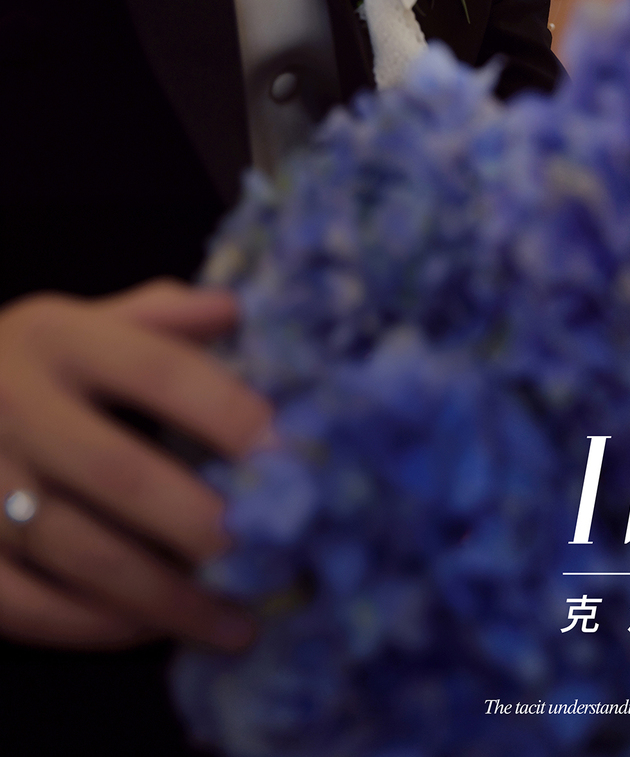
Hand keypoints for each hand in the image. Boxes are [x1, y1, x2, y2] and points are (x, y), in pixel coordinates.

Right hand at [0, 278, 270, 650]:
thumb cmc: (25, 364)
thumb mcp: (81, 321)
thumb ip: (159, 315)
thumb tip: (234, 311)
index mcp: (58, 337)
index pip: (157, 369)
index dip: (227, 412)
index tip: (290, 455)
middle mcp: (13, 406)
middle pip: (118, 471)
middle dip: (200, 519)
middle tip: (270, 553)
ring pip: (79, 551)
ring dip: (165, 595)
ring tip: (235, 621)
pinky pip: (27, 604)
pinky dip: (94, 626)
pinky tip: (152, 630)